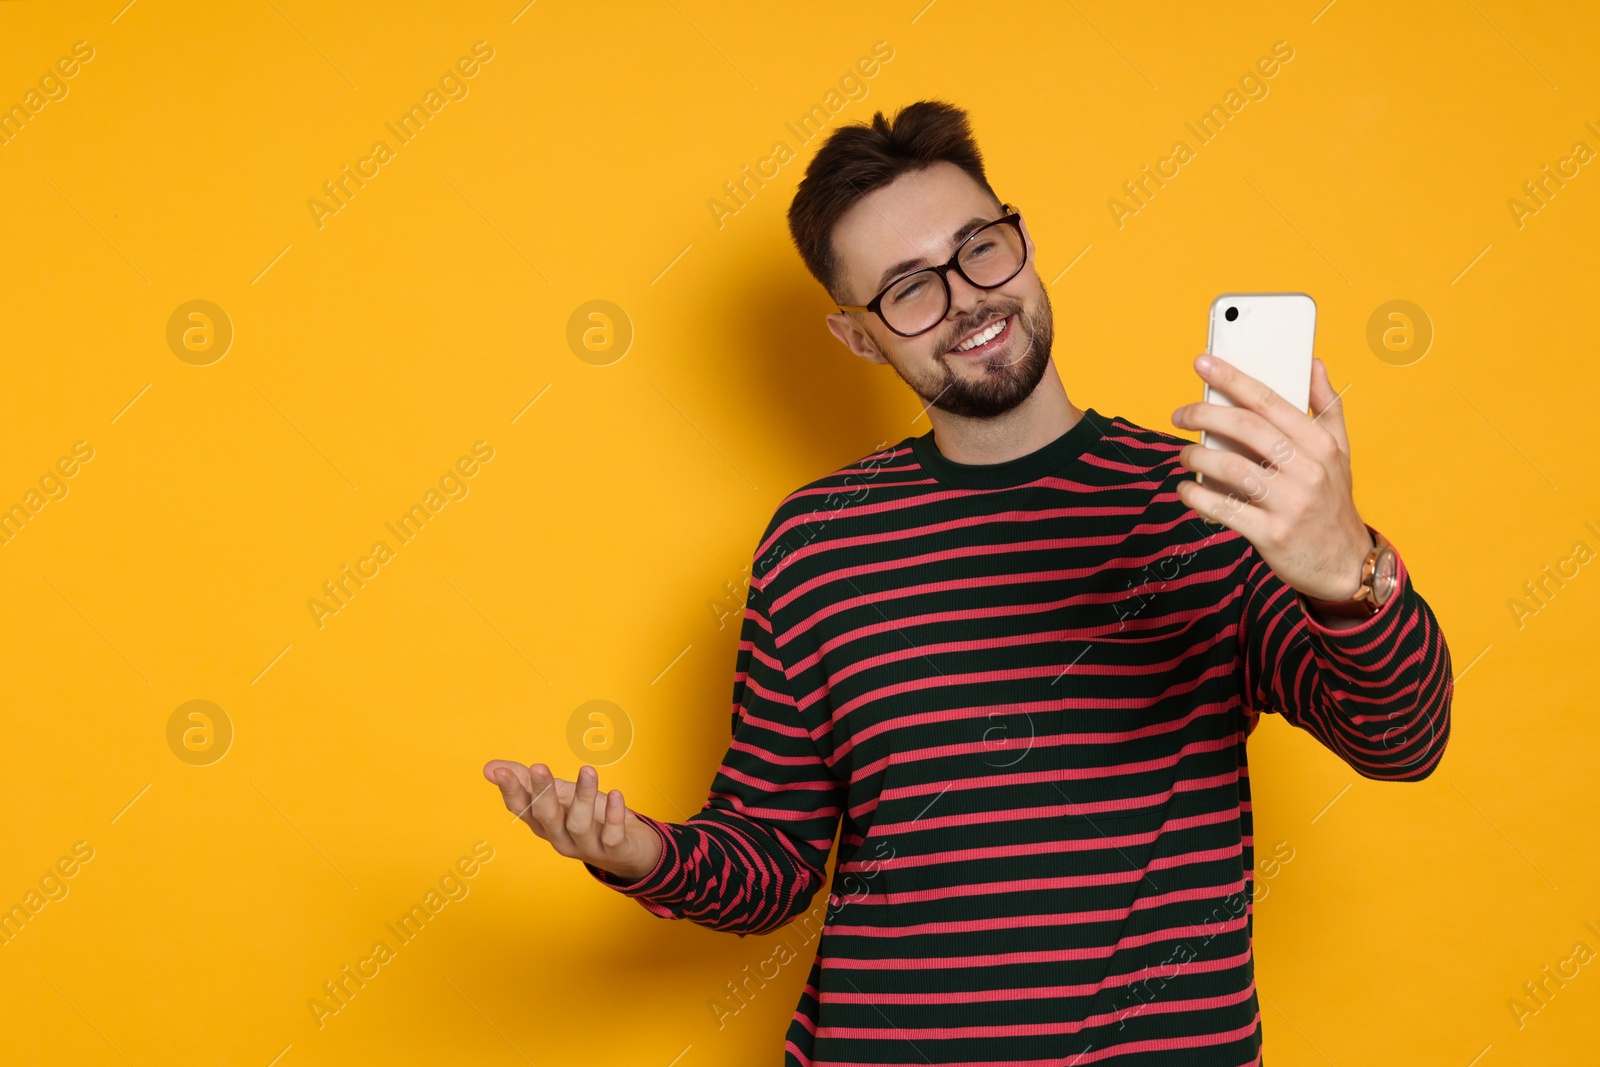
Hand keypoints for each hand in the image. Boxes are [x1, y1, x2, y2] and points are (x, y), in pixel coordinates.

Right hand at [482, 760, 662, 881]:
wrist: (627, 849)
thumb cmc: (586, 816)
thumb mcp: (558, 795)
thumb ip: (527, 781)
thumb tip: (489, 767)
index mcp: (544, 824)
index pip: (522, 809)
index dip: (511, 791)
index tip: (500, 771)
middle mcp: (560, 838)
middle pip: (546, 817)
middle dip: (542, 792)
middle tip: (538, 767)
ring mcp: (586, 846)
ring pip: (579, 824)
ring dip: (582, 796)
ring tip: (588, 770)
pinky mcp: (613, 850)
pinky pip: (611, 835)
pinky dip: (613, 815)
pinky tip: (616, 794)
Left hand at [1170, 355, 1373, 601]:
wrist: (1344, 565)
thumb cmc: (1332, 501)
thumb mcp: (1340, 452)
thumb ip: (1326, 406)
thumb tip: (1313, 363)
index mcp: (1321, 444)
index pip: (1270, 400)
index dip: (1232, 378)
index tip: (1202, 362)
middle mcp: (1308, 469)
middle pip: (1245, 428)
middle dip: (1203, 414)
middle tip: (1179, 414)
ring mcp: (1290, 503)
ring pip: (1230, 468)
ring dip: (1196, 456)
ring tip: (1183, 454)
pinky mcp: (1272, 534)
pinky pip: (1223, 508)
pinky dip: (1196, 495)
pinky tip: (1185, 489)